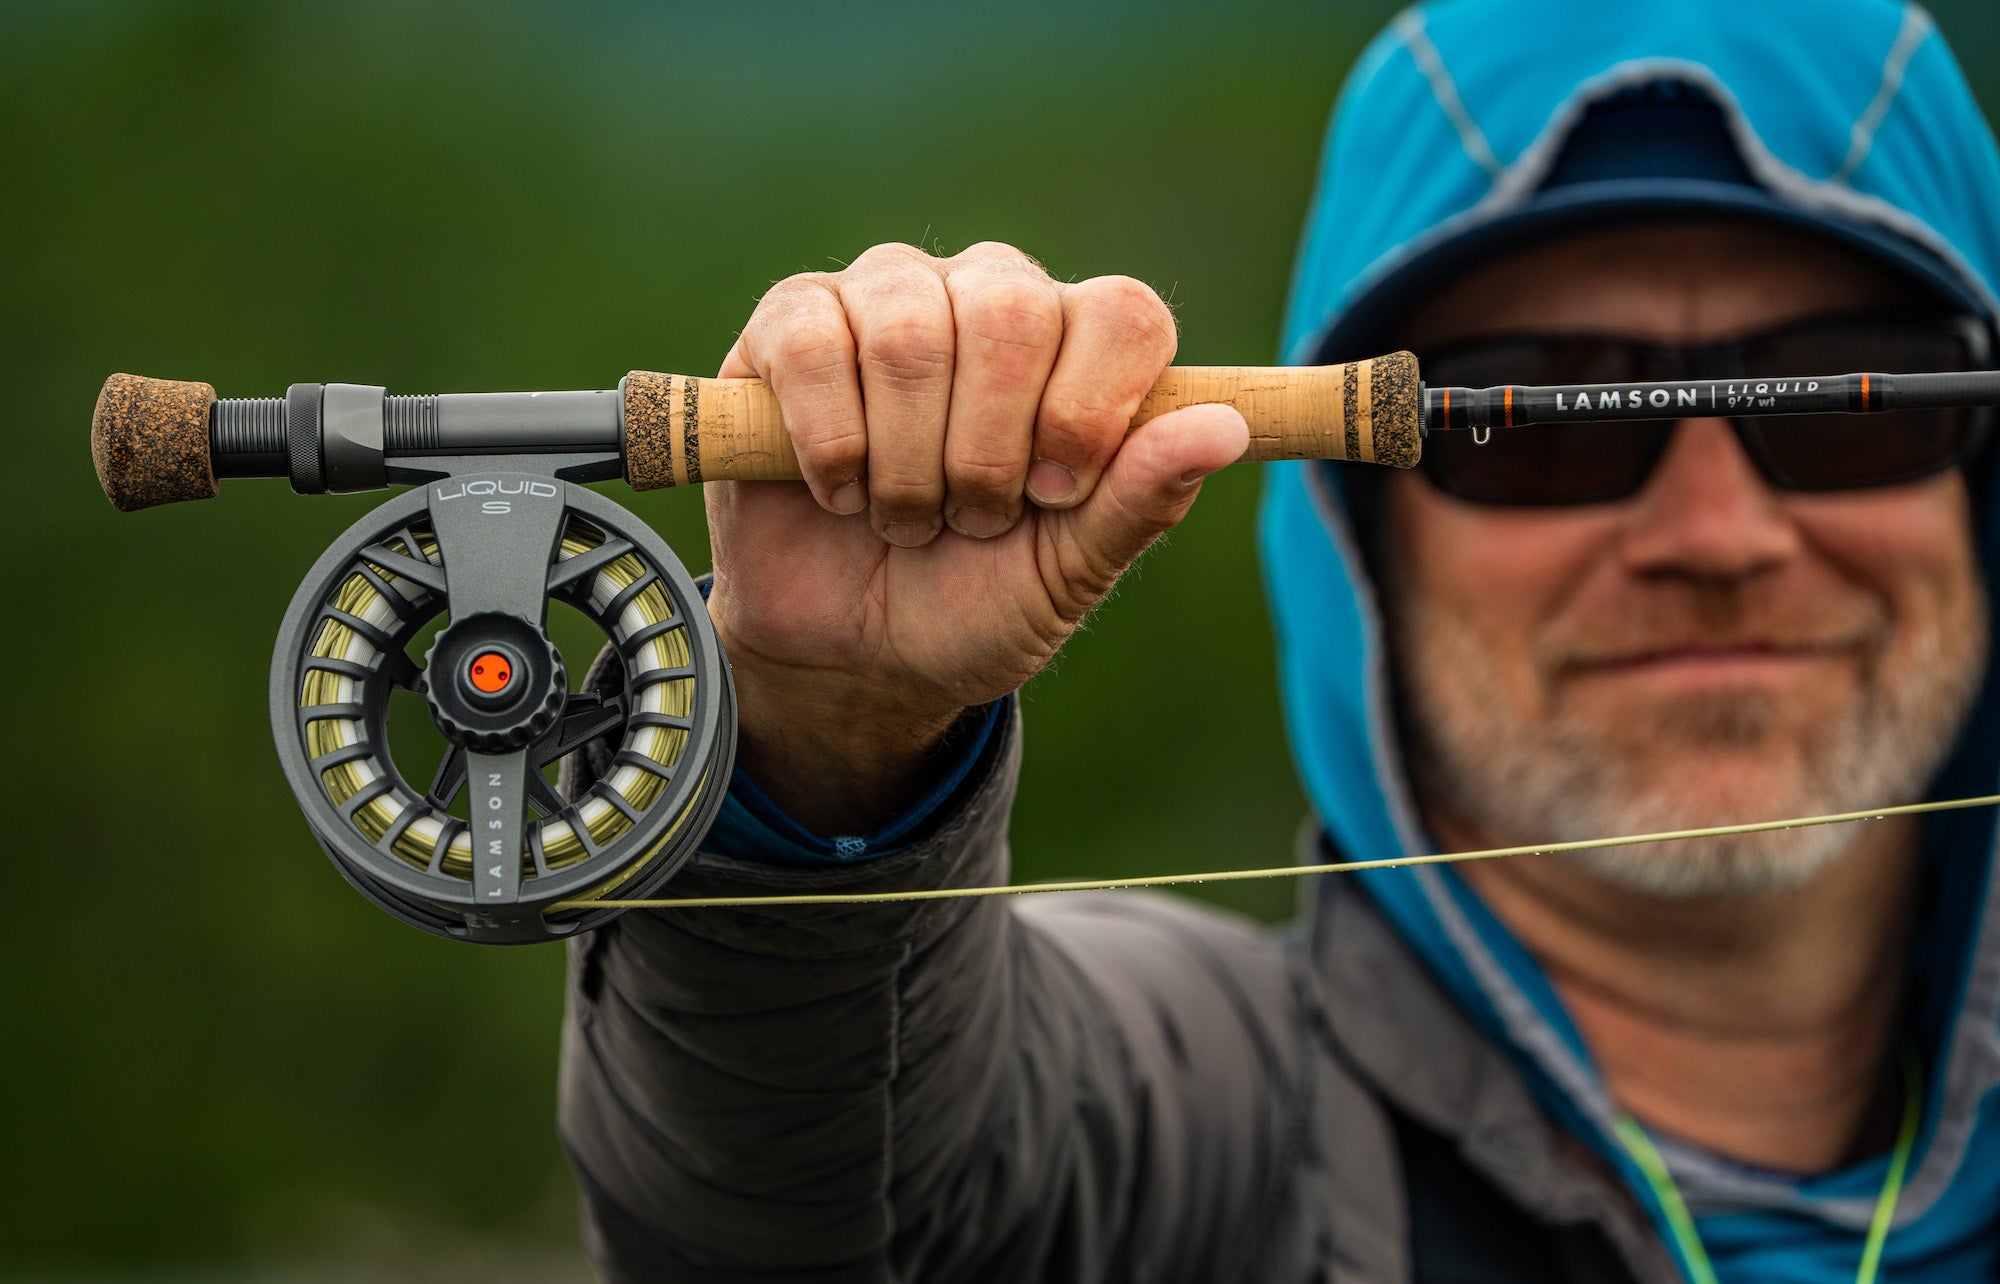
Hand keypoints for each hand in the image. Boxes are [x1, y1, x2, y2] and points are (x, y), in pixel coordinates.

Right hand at [704, 241, 1247, 832]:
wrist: (853, 654)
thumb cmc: (977, 601)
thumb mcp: (1070, 573)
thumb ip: (1144, 499)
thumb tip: (1229, 427)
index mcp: (1077, 345)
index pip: (1121, 314)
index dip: (1089, 412)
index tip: (1056, 497)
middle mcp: (988, 295)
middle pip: (1012, 314)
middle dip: (987, 452)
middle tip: (970, 519)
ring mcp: (886, 295)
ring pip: (909, 331)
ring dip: (906, 461)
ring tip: (903, 517)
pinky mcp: (791, 320)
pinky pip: (813, 340)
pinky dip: (831, 441)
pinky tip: (837, 489)